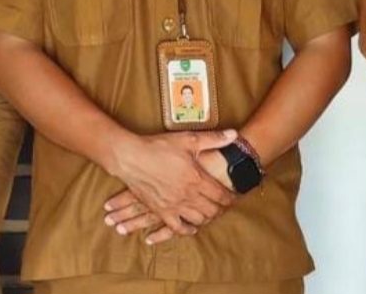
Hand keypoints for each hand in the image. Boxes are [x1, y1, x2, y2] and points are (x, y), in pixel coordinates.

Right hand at [107, 129, 236, 239]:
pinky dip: (186, 230)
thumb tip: (234, 135)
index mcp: (197, 179)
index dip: (231, 198)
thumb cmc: (159, 147)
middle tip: (224, 206)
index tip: (235, 196)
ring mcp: (174, 205)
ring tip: (210, 213)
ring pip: (198, 220)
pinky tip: (191, 227)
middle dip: (221, 209)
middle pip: (212, 211)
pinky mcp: (160, 211)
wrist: (130, 158)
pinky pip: (177, 228)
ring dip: (207, 218)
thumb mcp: (188, 139)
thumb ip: (213, 139)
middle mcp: (188, 196)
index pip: (222, 195)